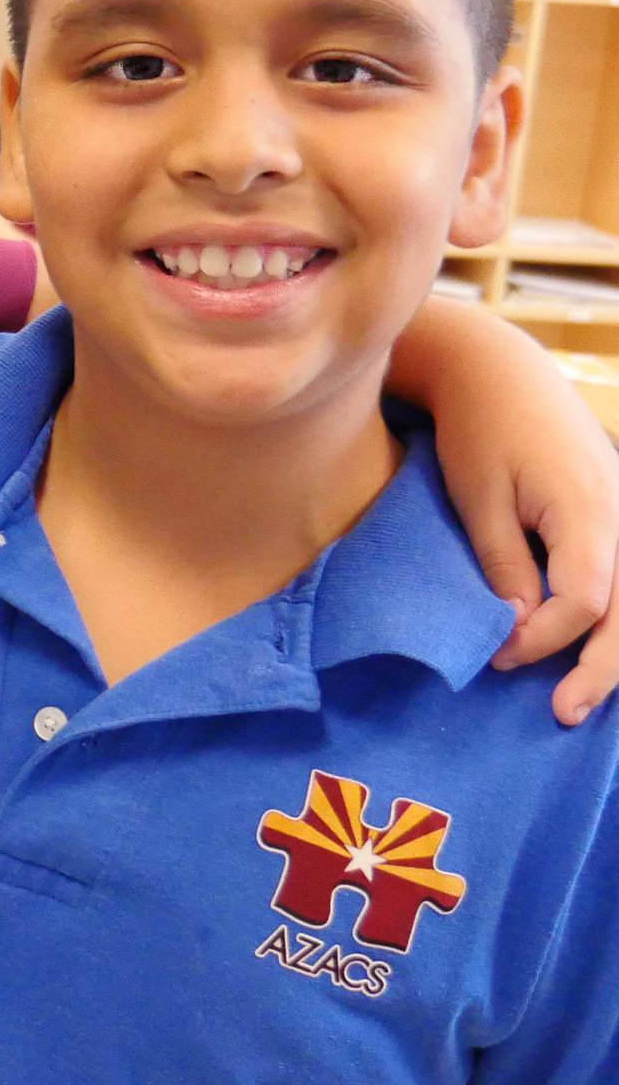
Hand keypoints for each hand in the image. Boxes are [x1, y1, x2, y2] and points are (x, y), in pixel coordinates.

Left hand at [406, 302, 618, 722]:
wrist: (500, 371)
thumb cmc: (480, 429)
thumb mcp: (478, 499)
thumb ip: (503, 565)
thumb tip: (517, 628)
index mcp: (590, 511)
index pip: (584, 601)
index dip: (544, 638)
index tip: (497, 654)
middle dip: (602, 668)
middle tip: (565, 713)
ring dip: (616, 648)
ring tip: (584, 696)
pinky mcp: (617, 512)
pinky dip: (616, 616)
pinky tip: (594, 650)